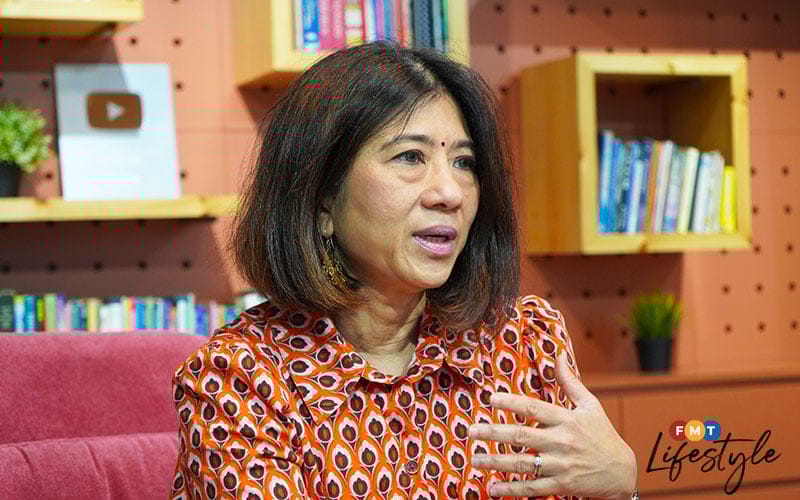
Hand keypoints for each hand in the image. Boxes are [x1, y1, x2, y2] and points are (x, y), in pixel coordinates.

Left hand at [468, 349, 637, 498]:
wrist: (623, 472)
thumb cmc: (603, 435)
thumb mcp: (590, 406)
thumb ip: (570, 382)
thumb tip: (558, 355)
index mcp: (567, 420)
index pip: (535, 408)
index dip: (513, 402)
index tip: (491, 398)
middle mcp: (562, 442)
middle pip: (523, 436)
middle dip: (494, 433)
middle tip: (470, 431)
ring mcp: (561, 465)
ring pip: (523, 464)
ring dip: (496, 462)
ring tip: (475, 459)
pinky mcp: (562, 485)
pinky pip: (533, 488)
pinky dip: (512, 489)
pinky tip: (493, 488)